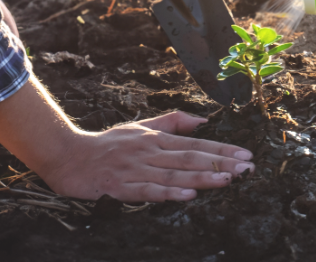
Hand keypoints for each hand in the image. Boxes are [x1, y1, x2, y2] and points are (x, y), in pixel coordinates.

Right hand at [41, 112, 254, 201]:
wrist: (68, 156)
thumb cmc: (108, 144)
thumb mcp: (141, 127)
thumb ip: (171, 122)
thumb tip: (203, 119)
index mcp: (155, 139)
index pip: (195, 144)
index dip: (221, 150)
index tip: (246, 155)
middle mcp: (149, 152)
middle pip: (190, 158)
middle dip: (220, 163)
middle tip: (247, 169)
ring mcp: (135, 170)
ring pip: (174, 175)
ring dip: (202, 178)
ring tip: (228, 180)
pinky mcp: (121, 187)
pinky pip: (148, 191)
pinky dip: (169, 193)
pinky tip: (189, 195)